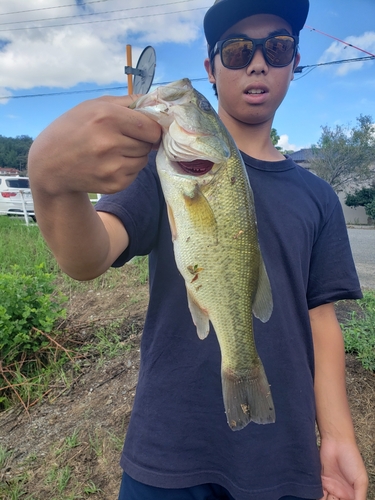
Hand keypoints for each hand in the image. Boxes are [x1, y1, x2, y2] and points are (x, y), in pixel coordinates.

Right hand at [28, 94, 161, 195]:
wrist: (50, 165)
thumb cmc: (73, 129)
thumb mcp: (94, 105)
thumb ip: (127, 102)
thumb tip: (157, 103)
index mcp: (107, 117)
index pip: (150, 126)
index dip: (151, 127)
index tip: (145, 127)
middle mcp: (110, 143)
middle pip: (148, 143)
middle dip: (141, 140)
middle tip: (122, 138)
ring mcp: (112, 167)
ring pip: (143, 159)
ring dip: (135, 155)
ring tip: (113, 151)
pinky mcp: (114, 184)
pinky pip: (135, 173)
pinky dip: (127, 168)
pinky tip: (109, 163)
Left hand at [319, 436, 367, 499]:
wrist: (337, 442)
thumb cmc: (352, 459)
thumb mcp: (361, 481)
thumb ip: (360, 497)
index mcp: (351, 494)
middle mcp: (339, 492)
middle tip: (333, 497)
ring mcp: (329, 486)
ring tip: (327, 495)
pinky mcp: (319, 479)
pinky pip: (316, 491)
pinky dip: (315, 494)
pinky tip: (319, 493)